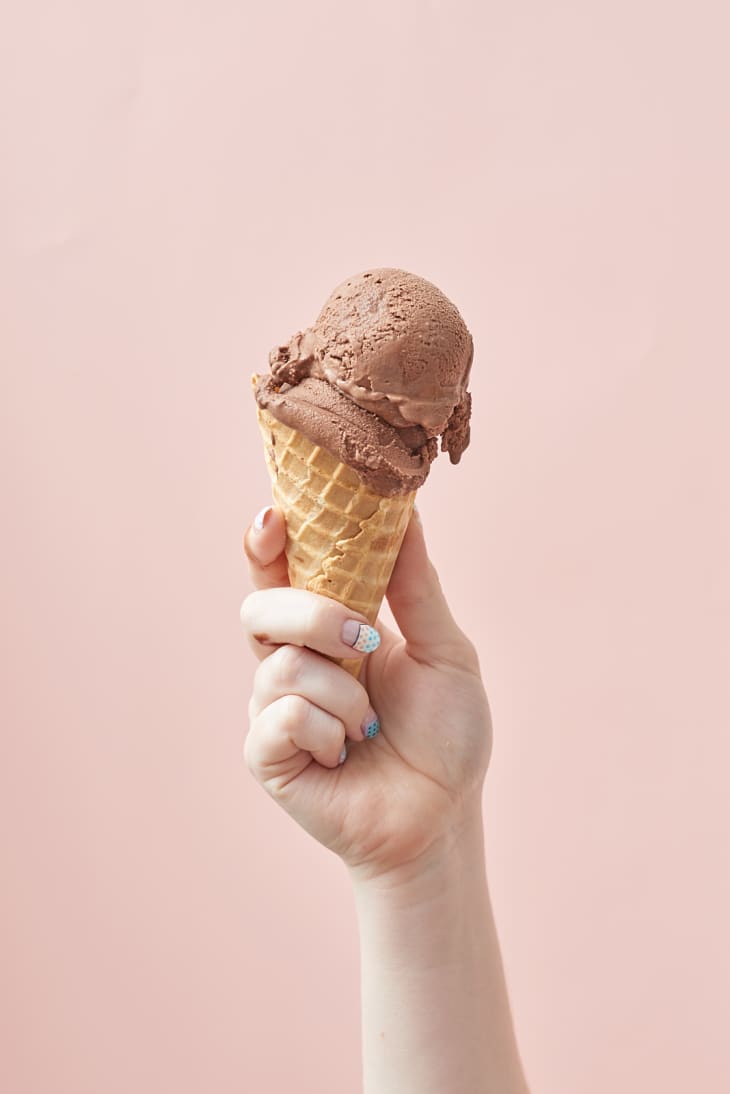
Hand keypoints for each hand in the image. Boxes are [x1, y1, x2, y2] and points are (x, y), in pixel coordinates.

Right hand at [241, 506, 491, 882]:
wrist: (444, 816)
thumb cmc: (446, 735)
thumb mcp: (445, 650)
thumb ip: (416, 586)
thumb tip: (408, 510)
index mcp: (329, 628)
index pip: (283, 573)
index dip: (268, 542)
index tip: (274, 517)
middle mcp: (293, 662)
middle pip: (261, 609)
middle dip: (311, 615)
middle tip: (365, 637)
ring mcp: (275, 708)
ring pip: (279, 666)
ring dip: (342, 693)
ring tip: (371, 725)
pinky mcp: (267, 754)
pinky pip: (278, 718)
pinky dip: (326, 731)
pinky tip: (346, 754)